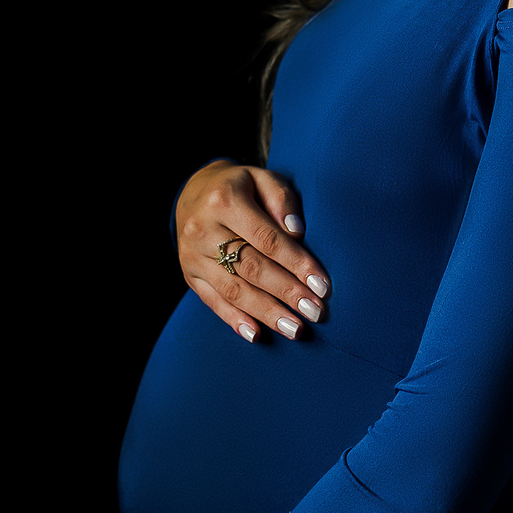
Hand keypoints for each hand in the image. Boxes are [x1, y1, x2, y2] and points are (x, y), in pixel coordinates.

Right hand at [175, 160, 330, 342]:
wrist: (193, 192)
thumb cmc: (241, 187)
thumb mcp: (262, 178)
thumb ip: (282, 200)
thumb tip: (297, 232)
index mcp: (224, 201)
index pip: (267, 239)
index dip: (296, 263)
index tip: (322, 285)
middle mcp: (203, 230)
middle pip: (251, 268)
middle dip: (286, 293)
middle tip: (315, 312)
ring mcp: (192, 256)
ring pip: (233, 290)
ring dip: (266, 313)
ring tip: (295, 329)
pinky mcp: (189, 275)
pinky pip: (212, 301)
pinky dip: (235, 320)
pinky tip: (257, 335)